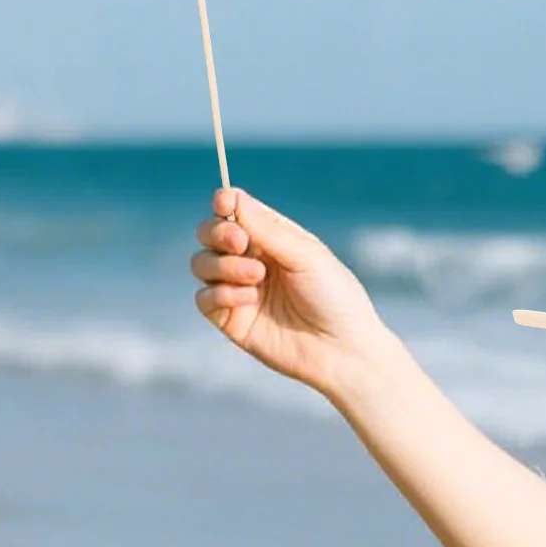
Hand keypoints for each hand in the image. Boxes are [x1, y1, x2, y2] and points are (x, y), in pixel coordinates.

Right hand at [192, 188, 391, 398]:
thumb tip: (231, 197)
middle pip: (210, 234)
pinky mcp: (232, 320)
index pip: (235, 212)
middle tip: (240, 243)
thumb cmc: (334, 297)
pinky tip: (248, 299)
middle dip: (217, 232)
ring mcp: (240, 290)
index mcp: (273, 238)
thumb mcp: (305, 256)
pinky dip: (220, 294)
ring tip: (256, 276)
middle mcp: (252, 260)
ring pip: (202, 264)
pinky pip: (204, 299)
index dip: (224, 203)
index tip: (224, 203)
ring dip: (222, 265)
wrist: (343, 350)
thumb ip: (266, 229)